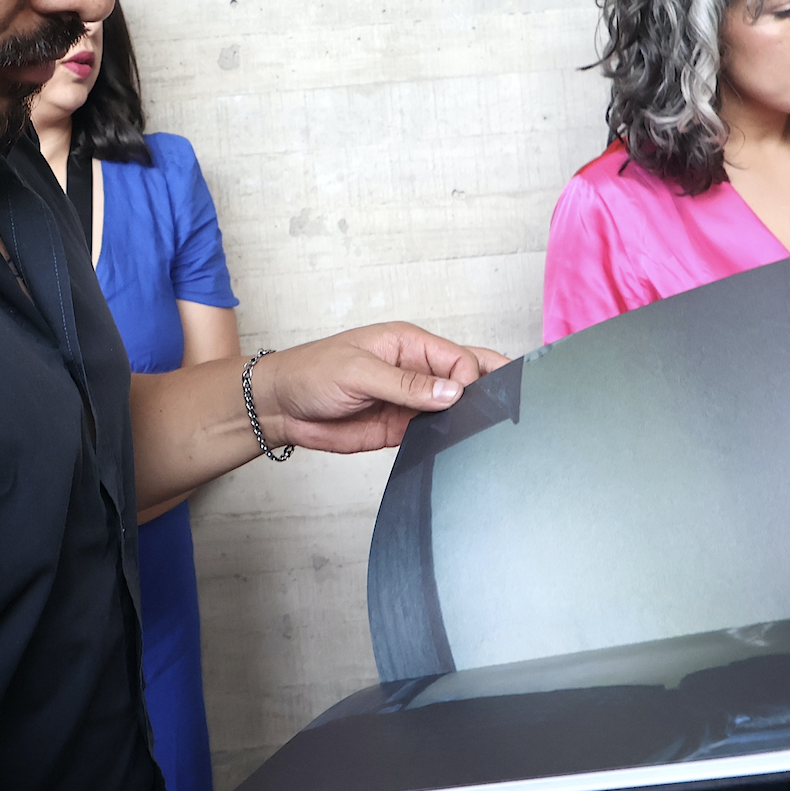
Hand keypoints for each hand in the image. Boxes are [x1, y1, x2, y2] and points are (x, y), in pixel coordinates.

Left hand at [252, 324, 508, 454]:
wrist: (281, 407)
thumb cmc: (311, 372)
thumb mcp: (357, 371)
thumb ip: (405, 384)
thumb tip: (451, 391)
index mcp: (409, 343)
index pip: (459, 358)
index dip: (470, 378)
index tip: (465, 400)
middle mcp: (416, 370)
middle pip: (467, 377)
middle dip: (489, 389)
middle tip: (508, 408)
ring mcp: (411, 401)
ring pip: (455, 409)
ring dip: (468, 420)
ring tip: (483, 433)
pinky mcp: (402, 429)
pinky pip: (435, 434)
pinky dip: (448, 441)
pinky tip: (457, 447)